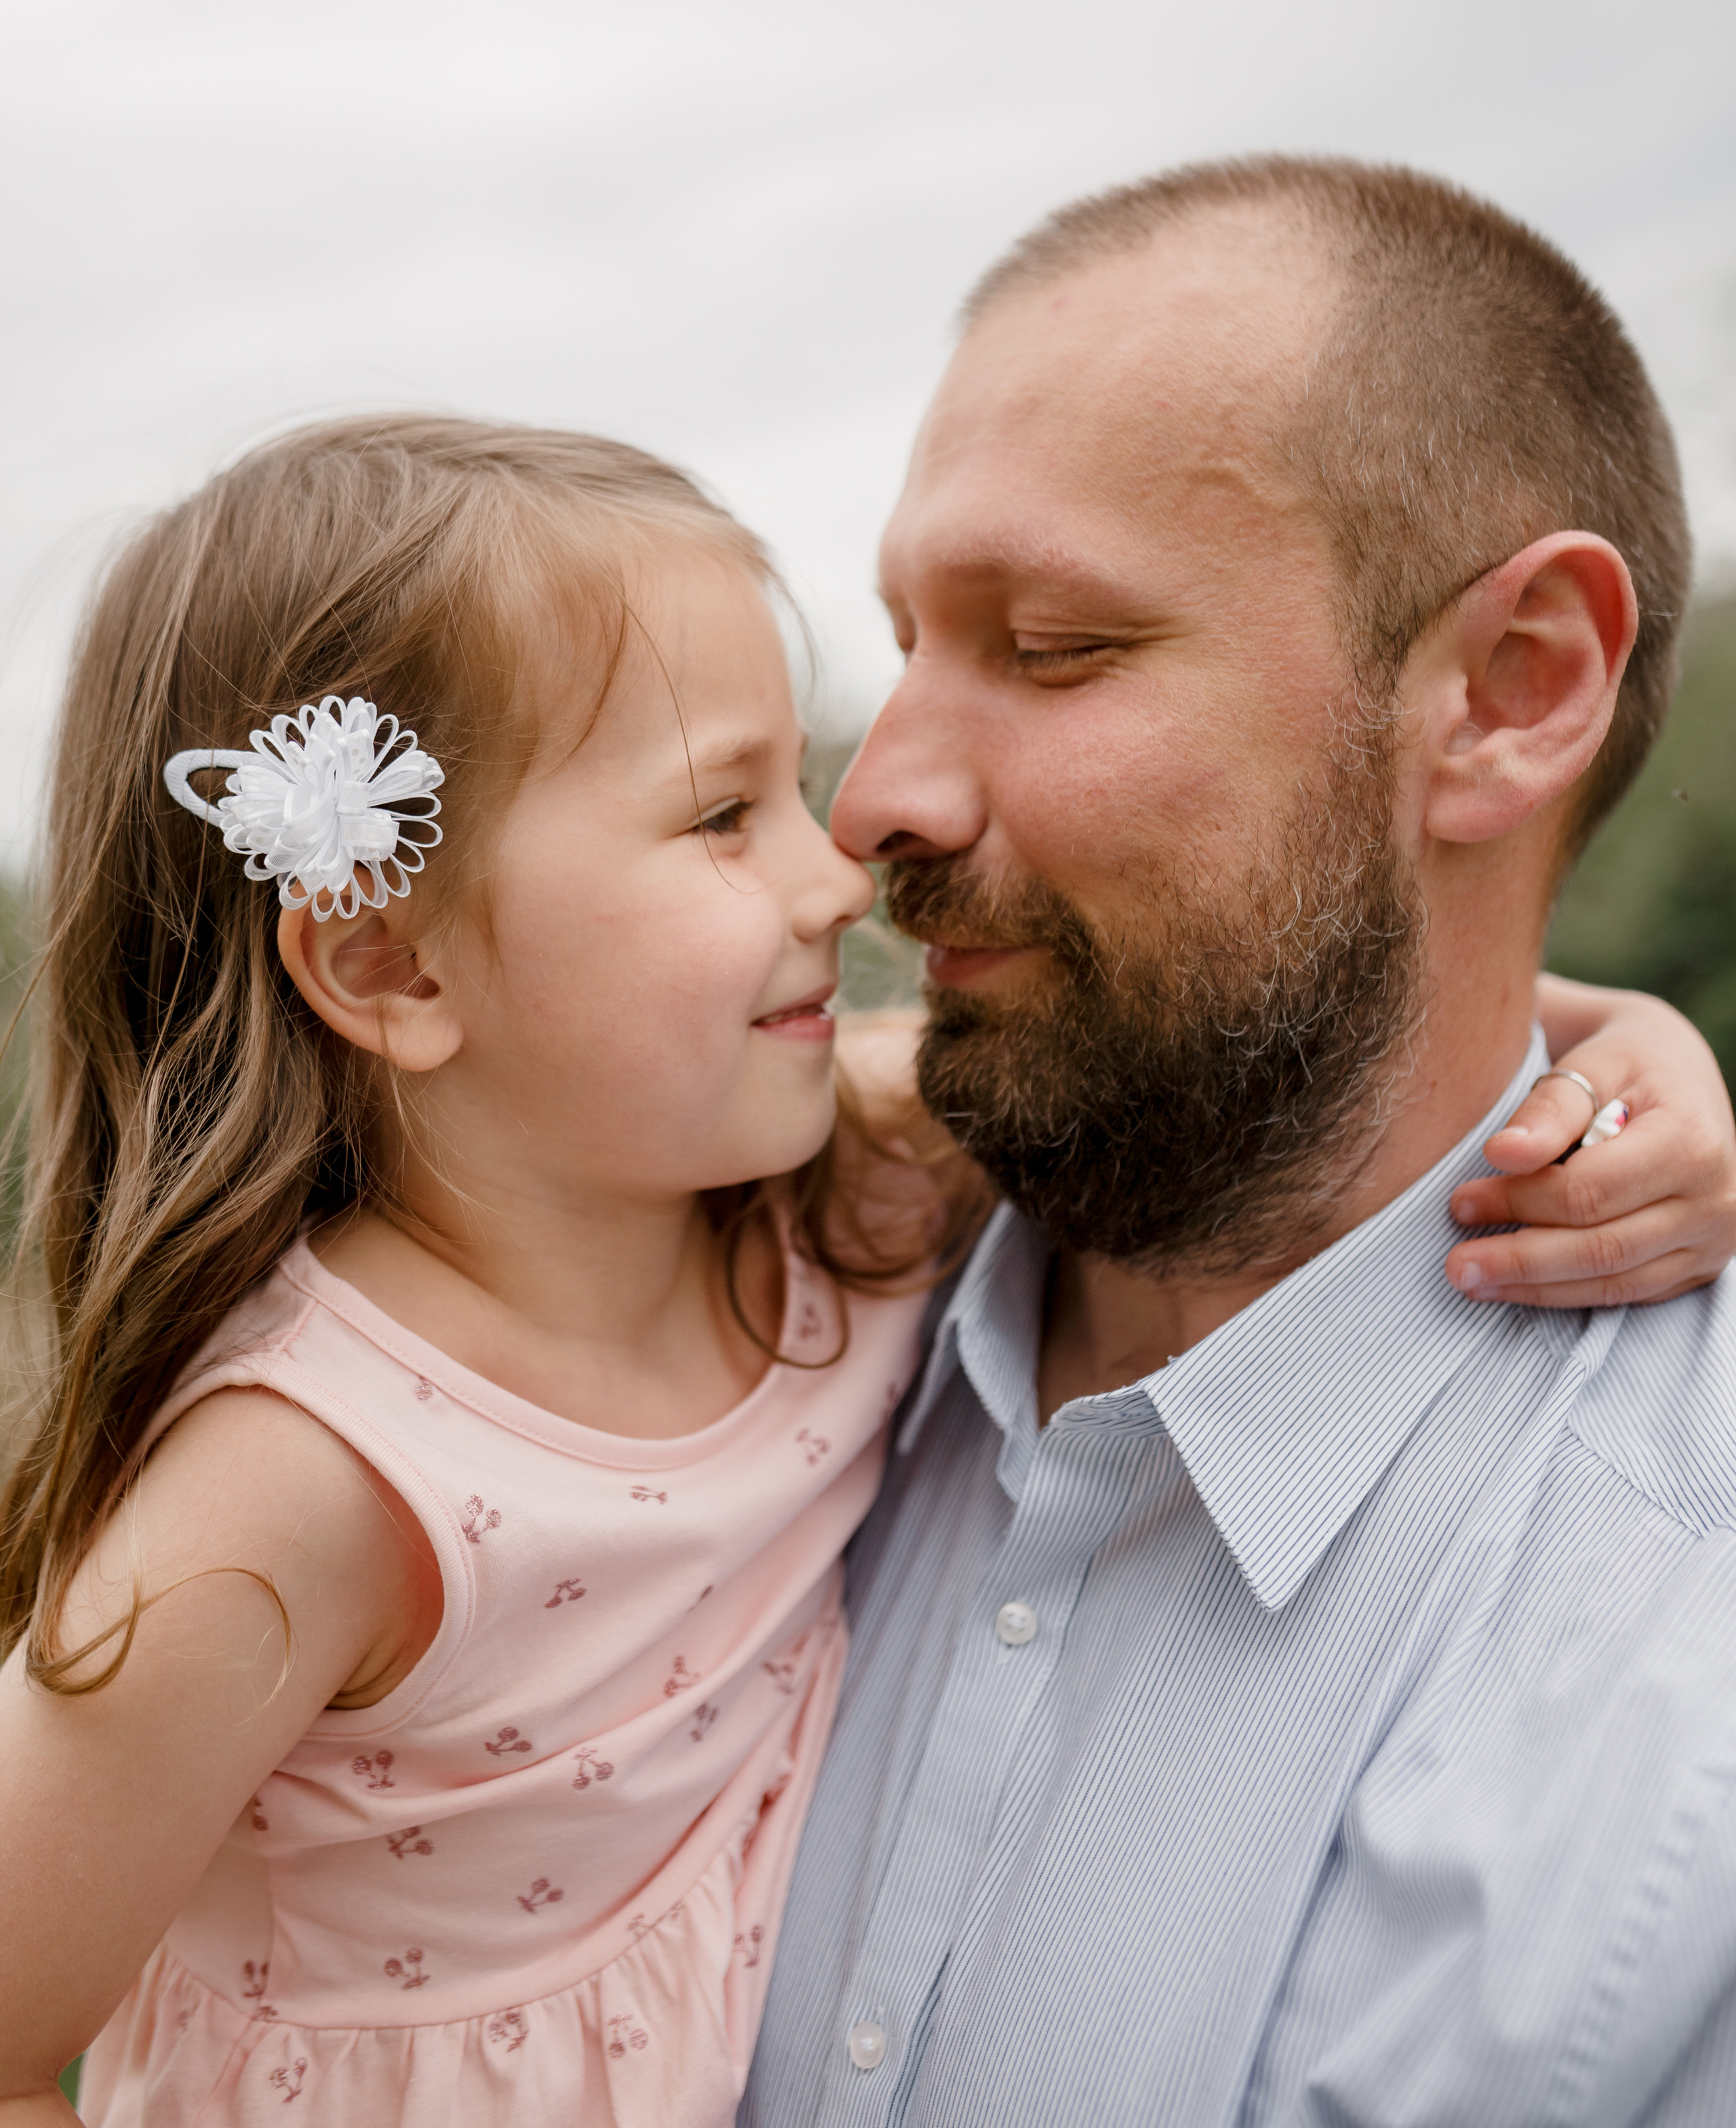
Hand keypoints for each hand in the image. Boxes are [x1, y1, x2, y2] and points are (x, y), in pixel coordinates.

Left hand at [1445, 980, 1735, 1306]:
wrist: (1675, 1076)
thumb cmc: (1625, 1062)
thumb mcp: (1591, 1063)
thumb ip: (1548, 1108)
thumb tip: (1502, 1153)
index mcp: (1691, 1142)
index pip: (1590, 1191)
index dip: (1519, 1202)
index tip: (1458, 1201)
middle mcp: (1715, 1199)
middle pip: (1602, 1247)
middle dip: (1520, 1259)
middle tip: (1455, 1264)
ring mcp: (1713, 1240)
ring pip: (1613, 1282)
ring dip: (1536, 1288)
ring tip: (1473, 1281)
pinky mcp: (1698, 1265)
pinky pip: (1626, 1292)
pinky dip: (1565, 1293)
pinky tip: (1516, 1287)